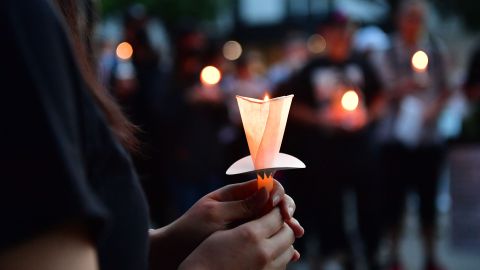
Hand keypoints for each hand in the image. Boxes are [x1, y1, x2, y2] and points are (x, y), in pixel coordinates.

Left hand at [149, 179, 302, 269]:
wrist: (174, 253)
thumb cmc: (189, 231)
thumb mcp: (214, 216)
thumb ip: (241, 205)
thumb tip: (268, 190)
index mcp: (235, 195)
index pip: (265, 186)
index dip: (278, 195)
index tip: (281, 208)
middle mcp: (243, 207)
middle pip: (274, 203)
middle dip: (287, 211)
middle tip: (294, 227)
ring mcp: (245, 224)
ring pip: (274, 221)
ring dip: (288, 227)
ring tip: (296, 237)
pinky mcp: (245, 240)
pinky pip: (267, 237)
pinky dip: (280, 242)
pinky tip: (291, 252)